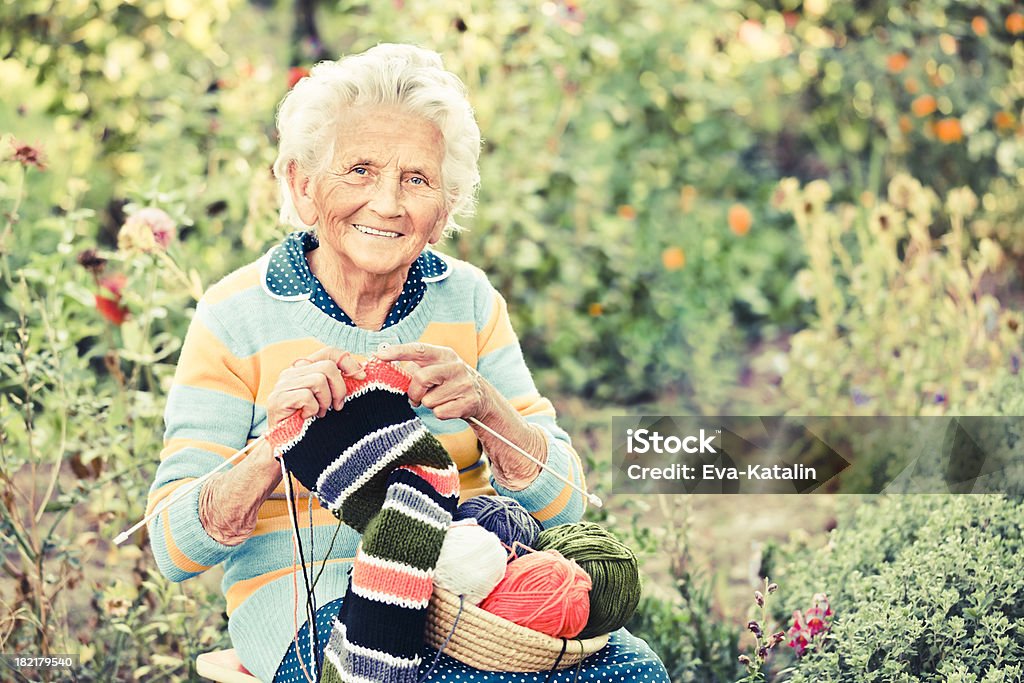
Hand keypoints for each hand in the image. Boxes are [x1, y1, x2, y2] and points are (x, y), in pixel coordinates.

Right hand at [266, 347, 365, 427]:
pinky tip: (307, 418)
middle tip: (336, 406)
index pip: (329, 352)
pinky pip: (307, 397)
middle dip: (339, 389)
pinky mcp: (279, 399)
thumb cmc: (310, 422)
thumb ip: (338, 382)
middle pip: (327, 367)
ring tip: (319, 413)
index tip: (361, 376)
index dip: (347, 361)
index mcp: (303, 369)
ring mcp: (282, 385)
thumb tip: (361, 372)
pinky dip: (312, 410)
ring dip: (324, 402)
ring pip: (318, 380)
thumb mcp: (328, 398)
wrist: (287, 445)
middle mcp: (291, 373)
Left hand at [374, 342, 489, 420]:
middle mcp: (455, 366)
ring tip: (441, 399)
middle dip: (413, 392)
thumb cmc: (449, 382)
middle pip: (420, 378)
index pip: (418, 350)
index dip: (398, 352)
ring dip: (430, 404)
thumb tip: (386, 365)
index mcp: (444, 354)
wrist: (482, 397)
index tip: (379, 354)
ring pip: (429, 400)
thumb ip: (414, 367)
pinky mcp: (468, 402)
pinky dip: (440, 413)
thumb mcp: (436, 368)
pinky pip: (440, 413)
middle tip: (415, 398)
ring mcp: (463, 384)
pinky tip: (450, 407)